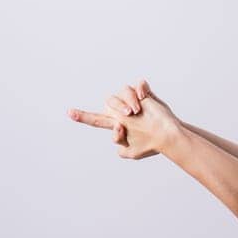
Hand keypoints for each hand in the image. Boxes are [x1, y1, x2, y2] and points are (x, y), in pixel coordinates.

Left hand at [67, 78, 181, 159]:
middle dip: (117, 107)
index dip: (83, 117)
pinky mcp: (145, 95)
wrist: (168, 137)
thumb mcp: (133, 152)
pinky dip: (140, 90)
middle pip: (109, 102)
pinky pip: (137, 85)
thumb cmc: (151, 145)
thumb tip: (116, 131)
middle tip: (128, 115)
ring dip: (129, 101)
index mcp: (117, 124)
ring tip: (137, 110)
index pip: (96, 120)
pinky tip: (144, 98)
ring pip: (122, 92)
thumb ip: (120, 149)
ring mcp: (134, 102)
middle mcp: (122, 111)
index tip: (69, 113)